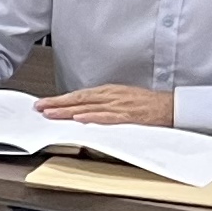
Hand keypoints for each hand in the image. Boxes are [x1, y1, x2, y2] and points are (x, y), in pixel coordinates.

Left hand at [38, 84, 175, 125]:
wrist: (171, 106)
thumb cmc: (147, 104)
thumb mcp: (121, 99)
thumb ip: (103, 104)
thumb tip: (83, 111)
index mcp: (109, 92)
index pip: (79, 95)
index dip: (60, 99)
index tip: (44, 103)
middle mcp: (111, 96)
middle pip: (79, 99)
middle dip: (57, 103)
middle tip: (40, 107)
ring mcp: (119, 105)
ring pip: (89, 107)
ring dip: (68, 110)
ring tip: (51, 114)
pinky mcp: (128, 114)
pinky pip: (107, 116)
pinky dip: (93, 117)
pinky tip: (80, 118)